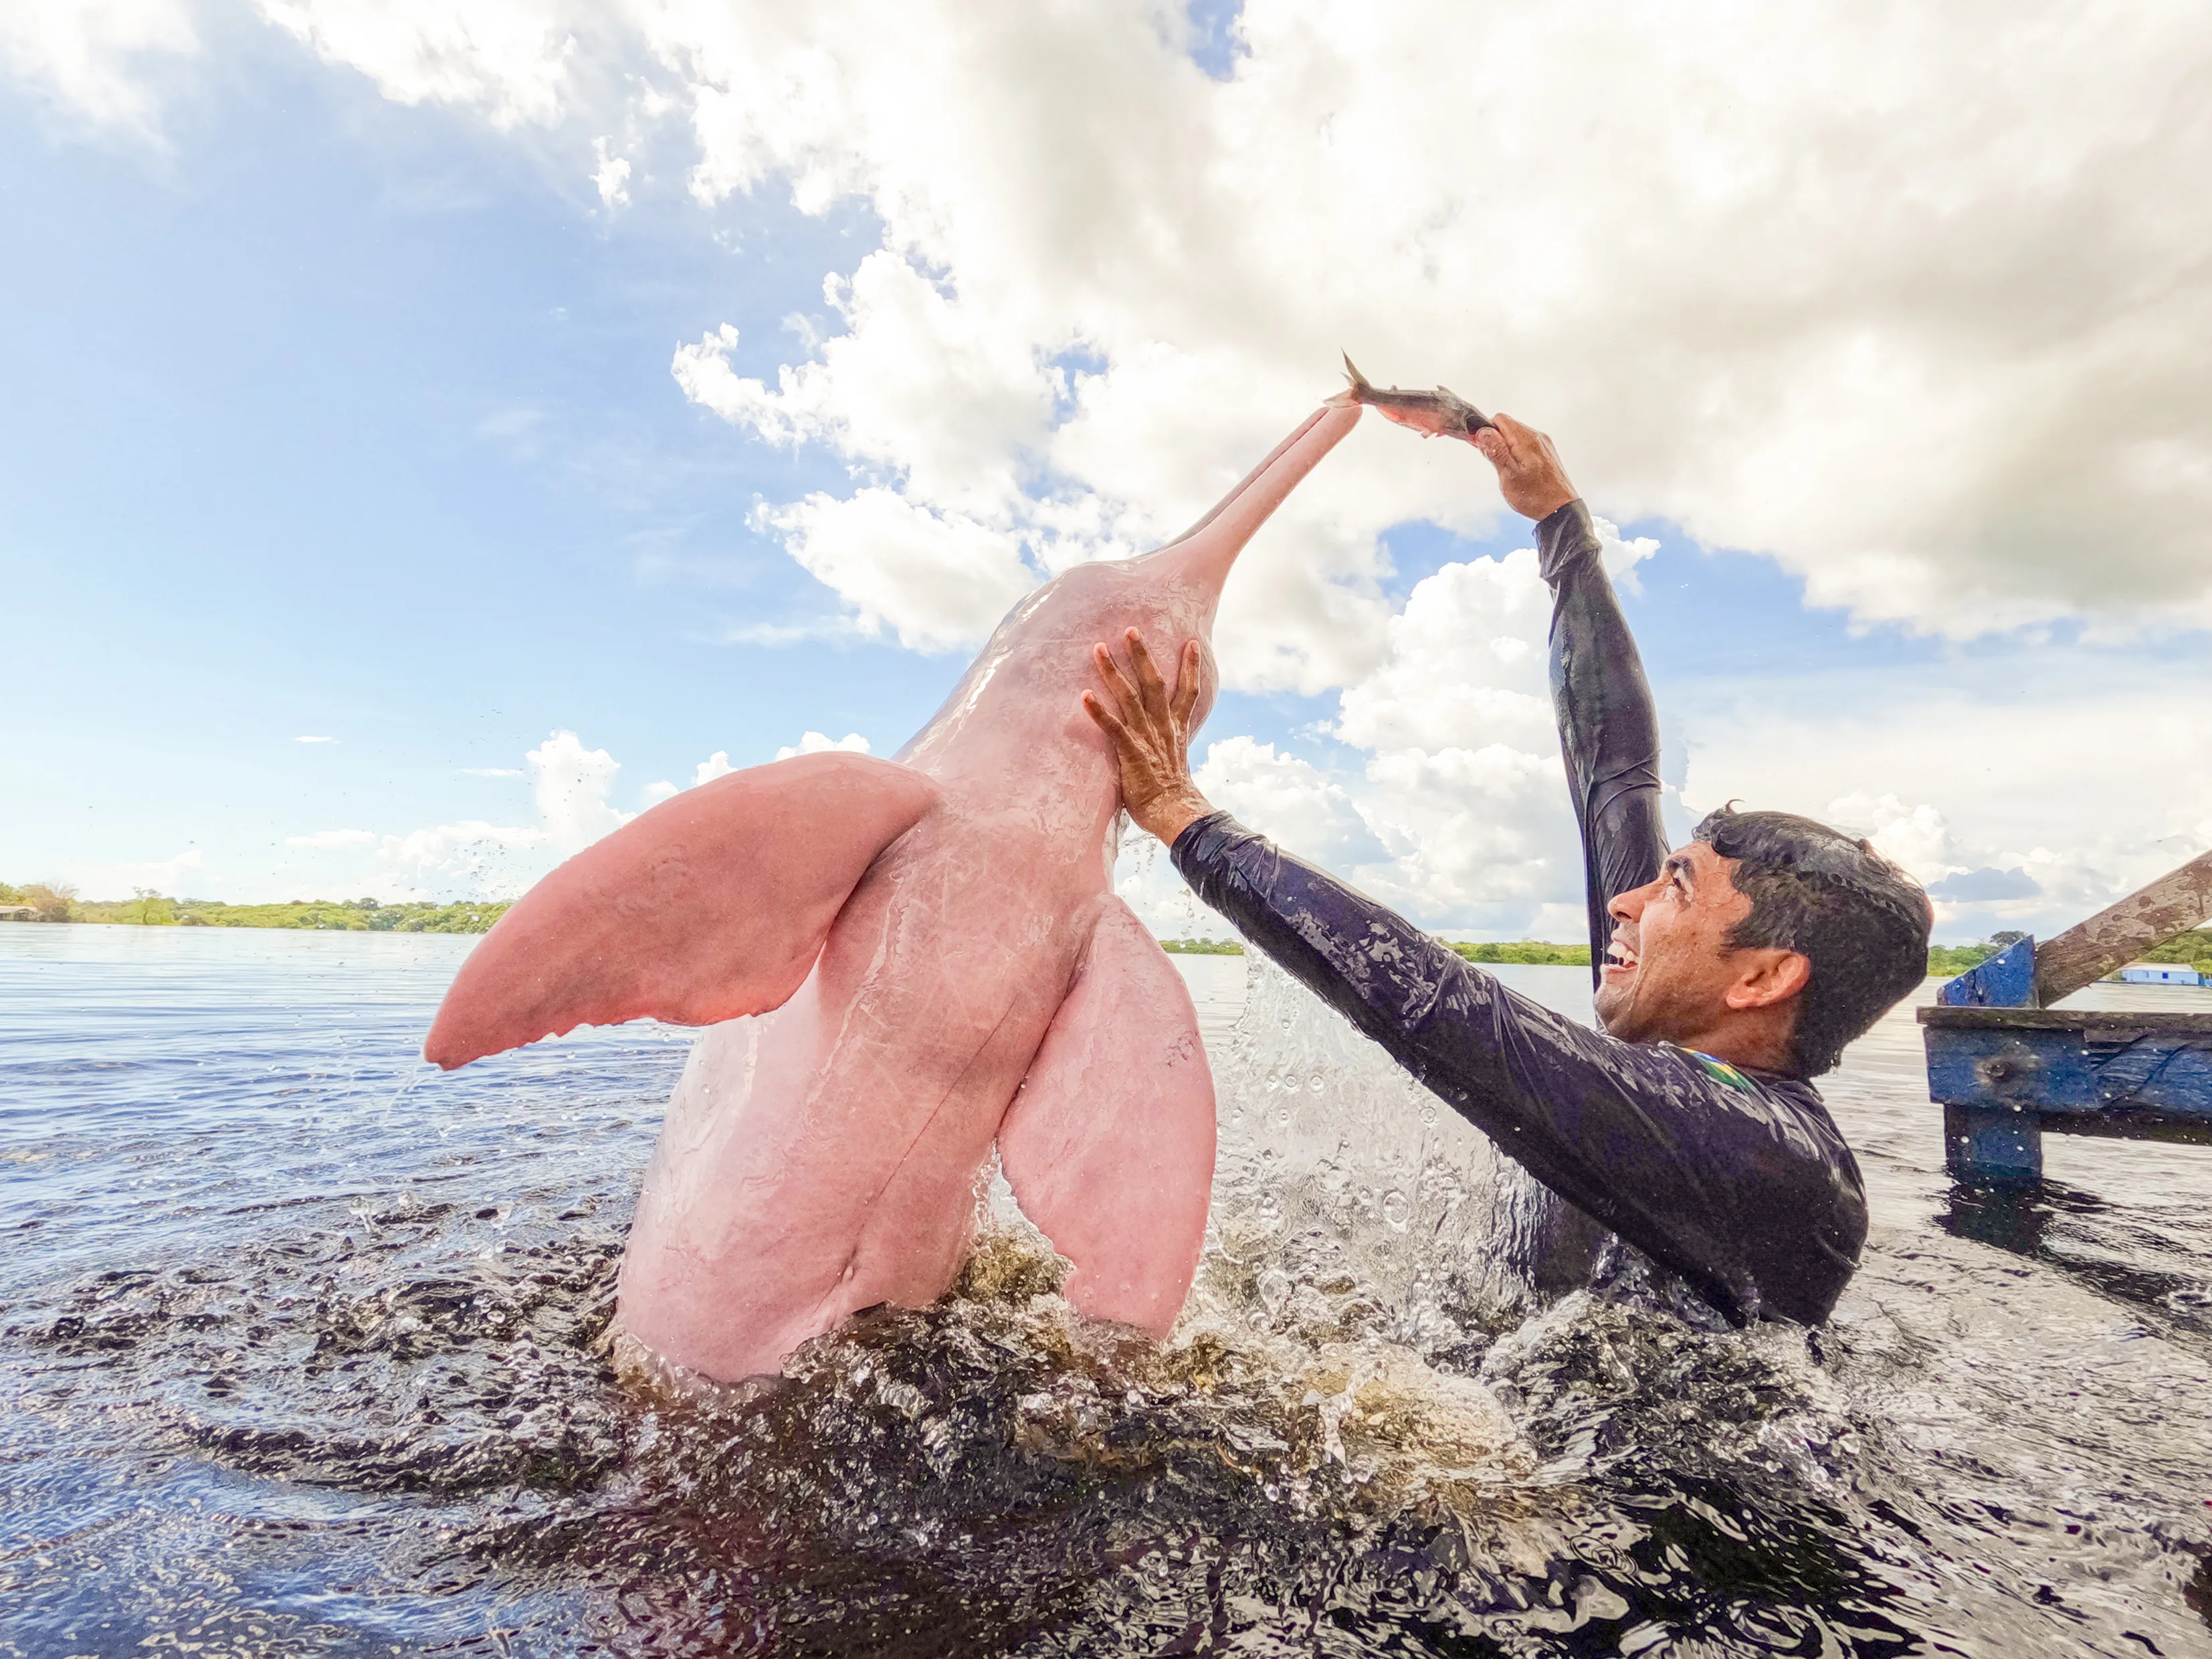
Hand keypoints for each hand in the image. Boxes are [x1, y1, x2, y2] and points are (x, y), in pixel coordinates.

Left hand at [1082, 629, 1215, 845]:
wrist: (1175, 812)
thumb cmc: (1170, 792)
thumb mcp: (1172, 760)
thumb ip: (1164, 743)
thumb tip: (1158, 740)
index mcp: (1175, 728)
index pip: (1187, 692)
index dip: (1190, 667)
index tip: (1192, 642)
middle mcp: (1162, 727)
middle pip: (1154, 683)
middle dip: (1142, 654)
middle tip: (1130, 629)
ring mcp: (1146, 737)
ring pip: (1130, 697)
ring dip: (1113, 671)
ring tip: (1099, 649)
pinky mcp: (1131, 752)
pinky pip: (1113, 727)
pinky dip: (1098, 711)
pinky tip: (1084, 695)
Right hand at [1472, 413, 1578, 520]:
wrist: (1560, 510)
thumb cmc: (1535, 496)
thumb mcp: (1508, 475)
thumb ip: (1496, 451)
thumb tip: (1483, 432)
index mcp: (1526, 439)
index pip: (1499, 419)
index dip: (1487, 433)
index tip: (1484, 450)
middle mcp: (1536, 436)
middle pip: (1507, 426)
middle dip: (1496, 442)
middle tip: (1497, 464)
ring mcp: (1543, 444)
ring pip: (1515, 436)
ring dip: (1506, 449)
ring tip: (1508, 471)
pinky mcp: (1545, 452)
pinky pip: (1525, 444)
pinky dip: (1516, 453)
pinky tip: (1518, 470)